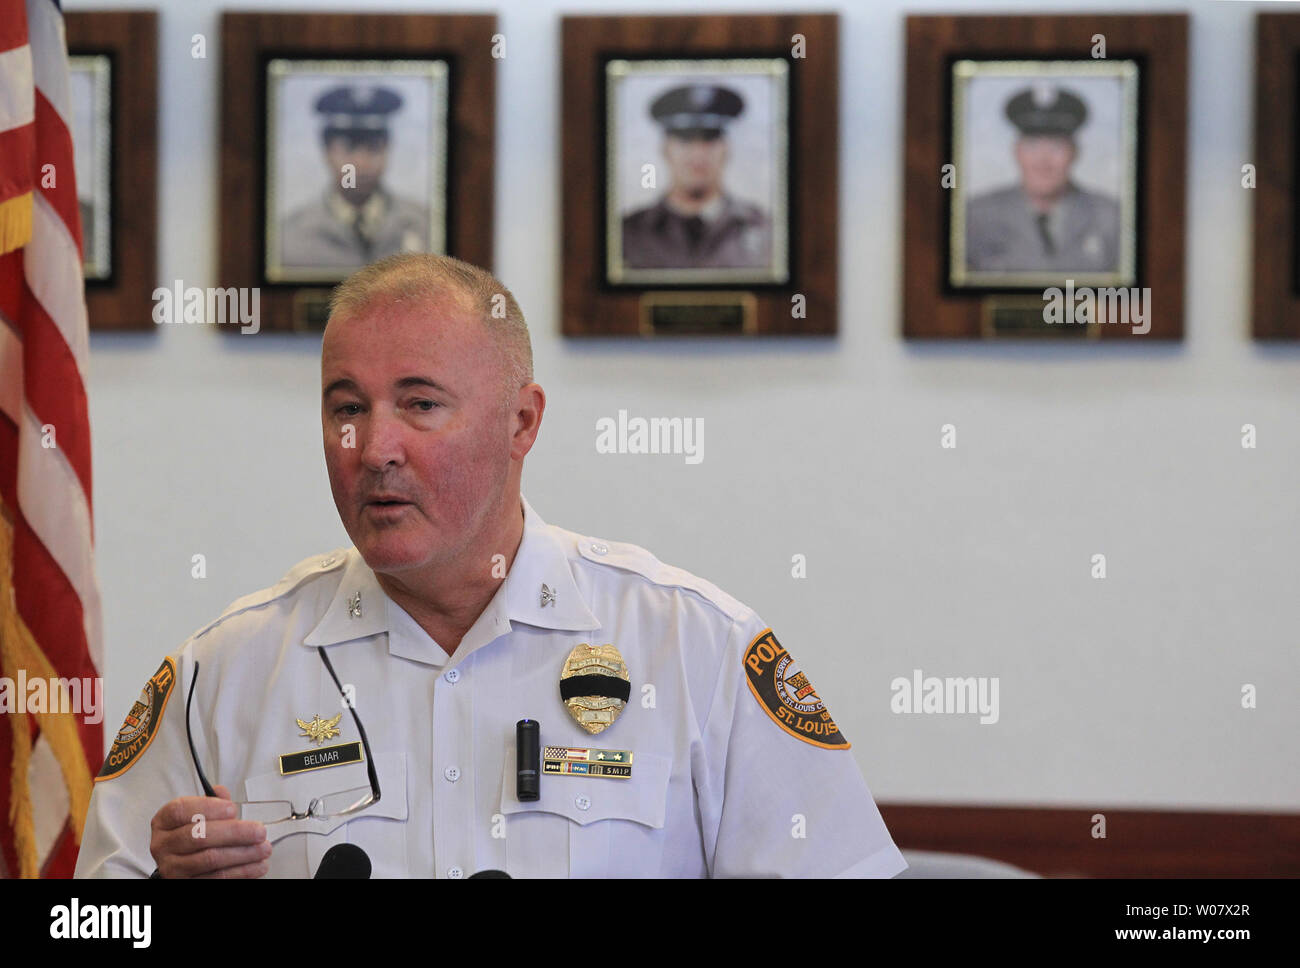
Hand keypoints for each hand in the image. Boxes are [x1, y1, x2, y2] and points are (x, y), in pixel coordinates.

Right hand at [149, 785, 271, 877]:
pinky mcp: (186, 884)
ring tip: (264, 848)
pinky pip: (216, 878)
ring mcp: (172, 868)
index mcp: (164, 822)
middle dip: (235, 833)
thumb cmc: (192, 835)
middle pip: (199, 836)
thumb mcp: (196, 815)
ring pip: (210, 859)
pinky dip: (241, 872)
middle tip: (259, 831)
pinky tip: (257, 866)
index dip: (207, 807)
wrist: (181, 864)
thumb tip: (221, 792)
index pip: (181, 810)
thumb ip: (211, 802)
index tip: (232, 808)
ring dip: (243, 854)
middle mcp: (163, 845)